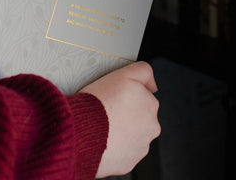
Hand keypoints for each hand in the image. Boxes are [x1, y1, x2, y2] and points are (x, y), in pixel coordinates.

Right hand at [78, 61, 159, 177]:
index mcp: (151, 104)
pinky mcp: (129, 163)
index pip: (143, 96)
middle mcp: (151, 127)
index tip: (116, 96)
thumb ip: (143, 72)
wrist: (81, 133)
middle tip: (108, 111)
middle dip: (127, 114)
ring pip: (133, 135)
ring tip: (104, 126)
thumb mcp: (123, 74)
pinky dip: (115, 146)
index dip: (127, 94)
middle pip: (140, 116)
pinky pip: (123, 152)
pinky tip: (103, 139)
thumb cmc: (98, 105)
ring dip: (122, 131)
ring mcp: (140, 146)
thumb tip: (153, 83)